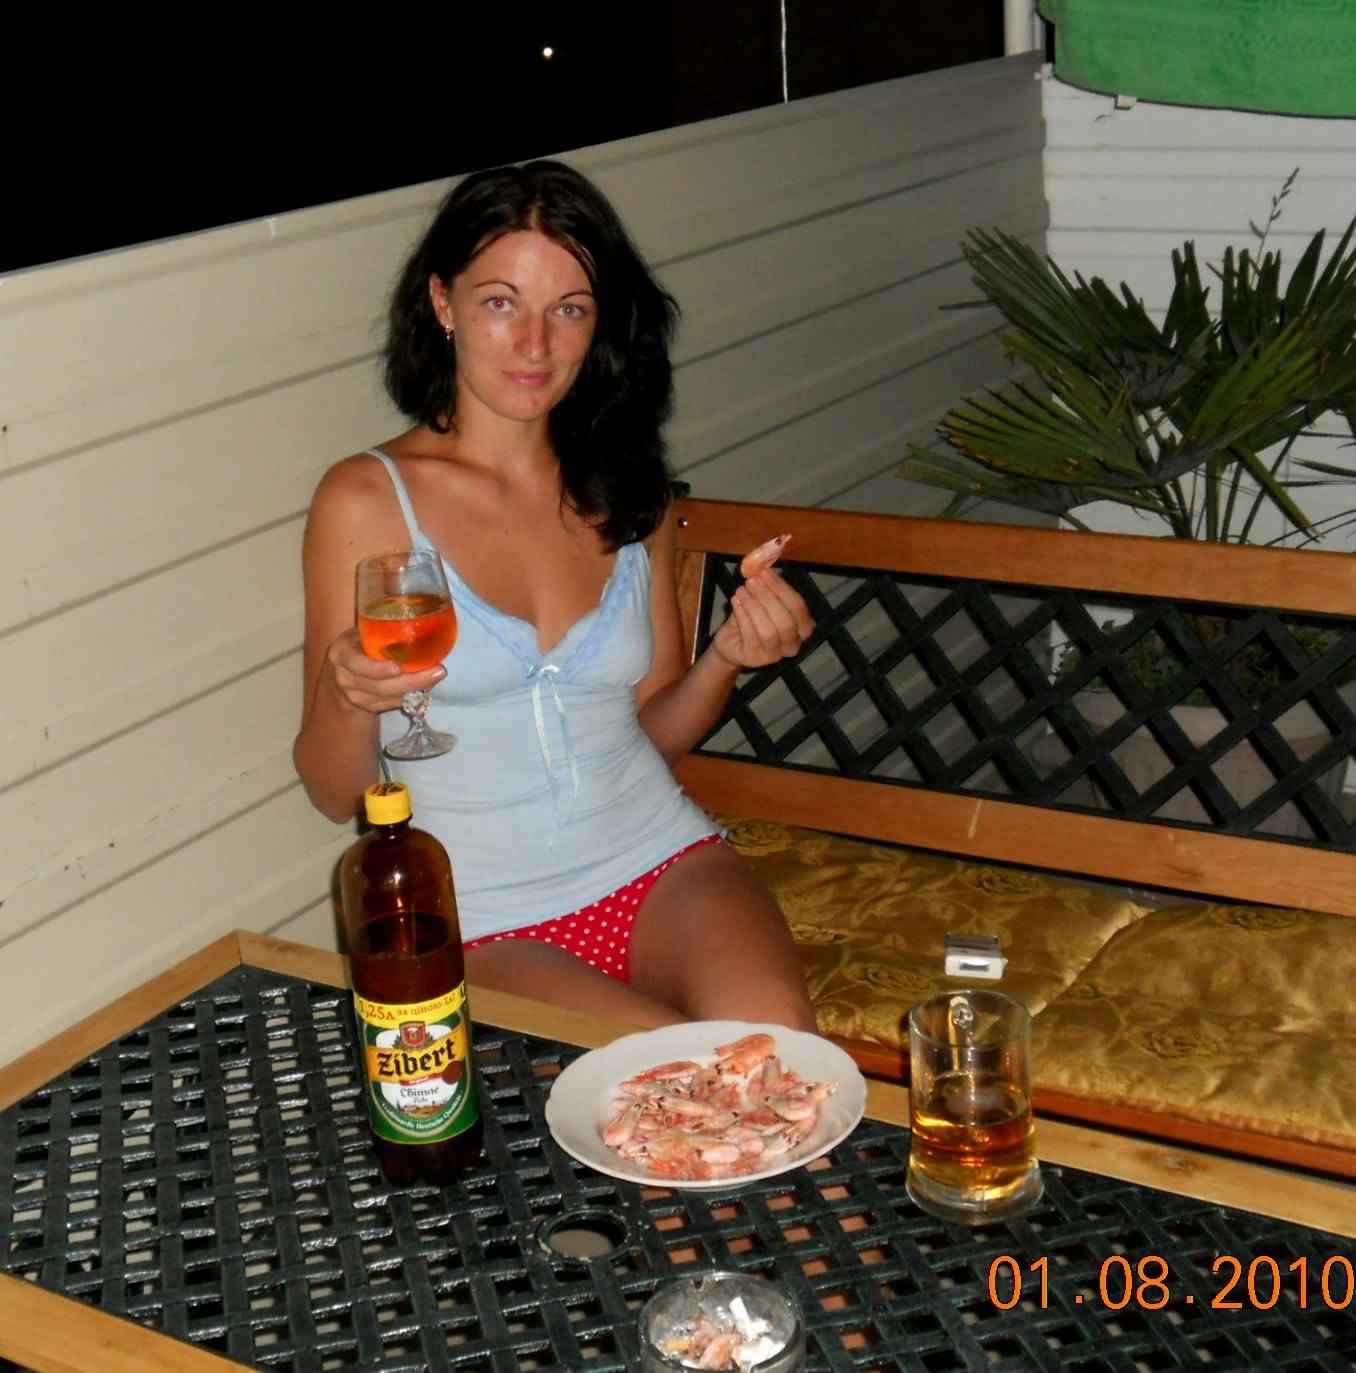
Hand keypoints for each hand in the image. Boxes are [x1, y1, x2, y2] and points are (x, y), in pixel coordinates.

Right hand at [326, 629, 445, 712]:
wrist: (342, 671)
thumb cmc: (358, 643)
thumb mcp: (361, 632)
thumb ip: (380, 628)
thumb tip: (421, 616)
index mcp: (341, 653)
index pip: (357, 664)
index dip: (377, 669)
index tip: (399, 667)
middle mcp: (344, 677)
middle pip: (379, 686)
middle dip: (411, 681)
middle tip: (438, 672)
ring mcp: (353, 696)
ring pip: (388, 698)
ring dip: (415, 689)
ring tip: (436, 677)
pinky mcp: (366, 707)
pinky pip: (390, 704)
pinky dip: (409, 696)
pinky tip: (426, 687)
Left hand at [711, 572, 813, 669]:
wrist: (731, 641)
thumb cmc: (751, 619)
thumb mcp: (761, 600)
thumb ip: (765, 586)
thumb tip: (761, 566)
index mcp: (802, 627)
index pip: (799, 607)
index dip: (782, 589)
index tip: (764, 573)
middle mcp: (793, 644)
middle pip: (785, 621)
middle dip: (767, 598)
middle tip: (751, 582)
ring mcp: (775, 655)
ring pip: (768, 631)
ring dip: (754, 607)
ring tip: (741, 591)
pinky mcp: (756, 660)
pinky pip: (751, 636)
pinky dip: (743, 616)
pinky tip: (735, 602)